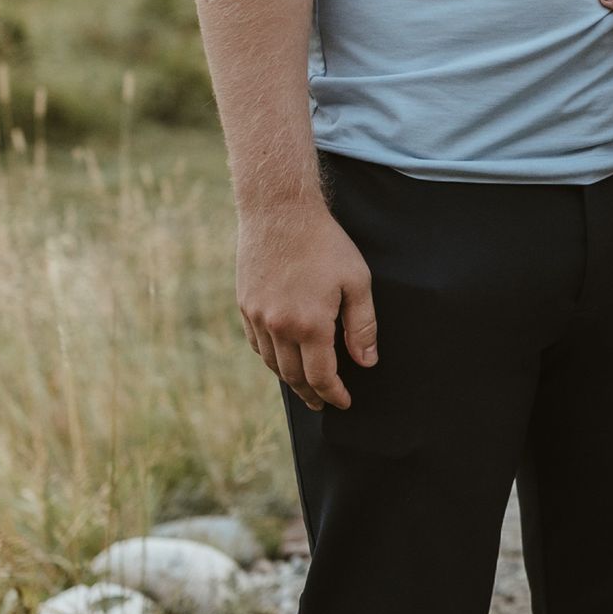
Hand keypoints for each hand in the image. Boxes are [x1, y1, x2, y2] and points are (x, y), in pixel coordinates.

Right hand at [236, 198, 377, 409]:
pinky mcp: (245, 305)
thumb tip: (366, 361)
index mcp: (310, 324)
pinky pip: (256, 344)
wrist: (279, 210)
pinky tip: (281, 359)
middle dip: (312, 394)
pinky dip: (270, 358)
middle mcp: (279, 326)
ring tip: (305, 386)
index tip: (344, 403)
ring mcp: (257, 316)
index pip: (321, 377)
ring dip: (290, 379)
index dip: (333, 394)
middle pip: (294, 376)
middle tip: (323, 402)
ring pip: (272, 363)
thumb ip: (363, 326)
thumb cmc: (324, 243)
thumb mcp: (356, 281)